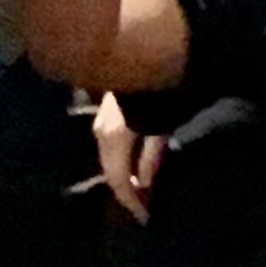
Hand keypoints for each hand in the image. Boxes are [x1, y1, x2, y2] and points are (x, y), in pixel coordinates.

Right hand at [90, 97, 160, 218]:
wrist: (150, 47)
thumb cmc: (163, 88)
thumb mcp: (163, 126)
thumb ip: (152, 157)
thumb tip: (143, 184)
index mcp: (113, 137)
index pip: (118, 181)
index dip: (133, 203)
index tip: (147, 219)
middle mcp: (102, 130)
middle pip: (112, 170)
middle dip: (129, 191)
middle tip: (147, 206)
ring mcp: (102, 119)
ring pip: (111, 157)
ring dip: (127, 174)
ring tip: (145, 187)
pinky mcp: (109, 110)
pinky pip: (113, 143)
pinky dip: (125, 158)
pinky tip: (137, 163)